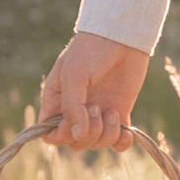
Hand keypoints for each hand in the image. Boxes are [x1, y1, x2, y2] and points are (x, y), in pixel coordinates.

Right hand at [39, 31, 148, 152]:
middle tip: (96, 108)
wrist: (121, 36)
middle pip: (75, 143)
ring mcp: (98, 113)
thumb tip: (77, 136)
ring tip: (112, 112)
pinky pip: (118, 141)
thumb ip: (72, 107)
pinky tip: (128, 132)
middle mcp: (76, 111)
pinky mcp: (119, 113)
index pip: (51, 134)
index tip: (72, 125)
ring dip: (106, 134)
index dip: (61, 136)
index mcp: (57, 101)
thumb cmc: (91, 50)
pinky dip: (122, 142)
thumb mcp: (74, 74)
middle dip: (88, 133)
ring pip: (97, 143)